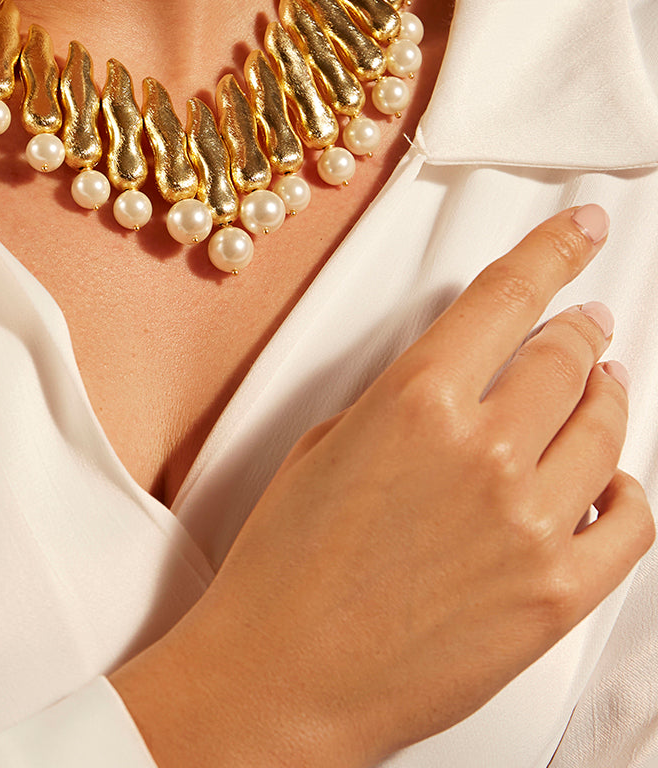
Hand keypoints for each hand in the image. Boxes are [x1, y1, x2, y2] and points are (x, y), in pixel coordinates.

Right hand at [110, 207, 654, 767]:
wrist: (286, 677)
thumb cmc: (287, 566)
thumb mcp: (327, 442)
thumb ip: (405, 397)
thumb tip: (461, 376)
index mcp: (416, 400)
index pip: (510, 296)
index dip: (556, 251)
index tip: (583, 231)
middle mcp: (483, 451)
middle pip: (568, 357)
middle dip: (583, 328)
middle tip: (589, 321)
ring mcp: (530, 523)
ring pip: (607, 428)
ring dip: (609, 396)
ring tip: (602, 388)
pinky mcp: (557, 593)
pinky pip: (631, 520)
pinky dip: (628, 488)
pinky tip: (610, 480)